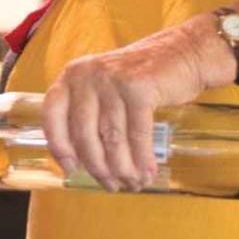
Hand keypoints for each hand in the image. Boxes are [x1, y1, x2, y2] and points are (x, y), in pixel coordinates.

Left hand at [42, 15, 228, 191]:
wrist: (185, 53)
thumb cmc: (142, 79)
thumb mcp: (105, 88)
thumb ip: (89, 115)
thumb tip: (80, 164)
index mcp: (73, 76)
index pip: (52, 116)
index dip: (59, 147)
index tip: (71, 170)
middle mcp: (88, 75)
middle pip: (85, 134)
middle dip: (99, 167)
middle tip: (112, 185)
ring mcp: (113, 80)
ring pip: (112, 138)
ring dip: (123, 168)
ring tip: (133, 183)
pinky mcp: (139, 87)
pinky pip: (138, 134)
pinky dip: (143, 159)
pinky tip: (147, 172)